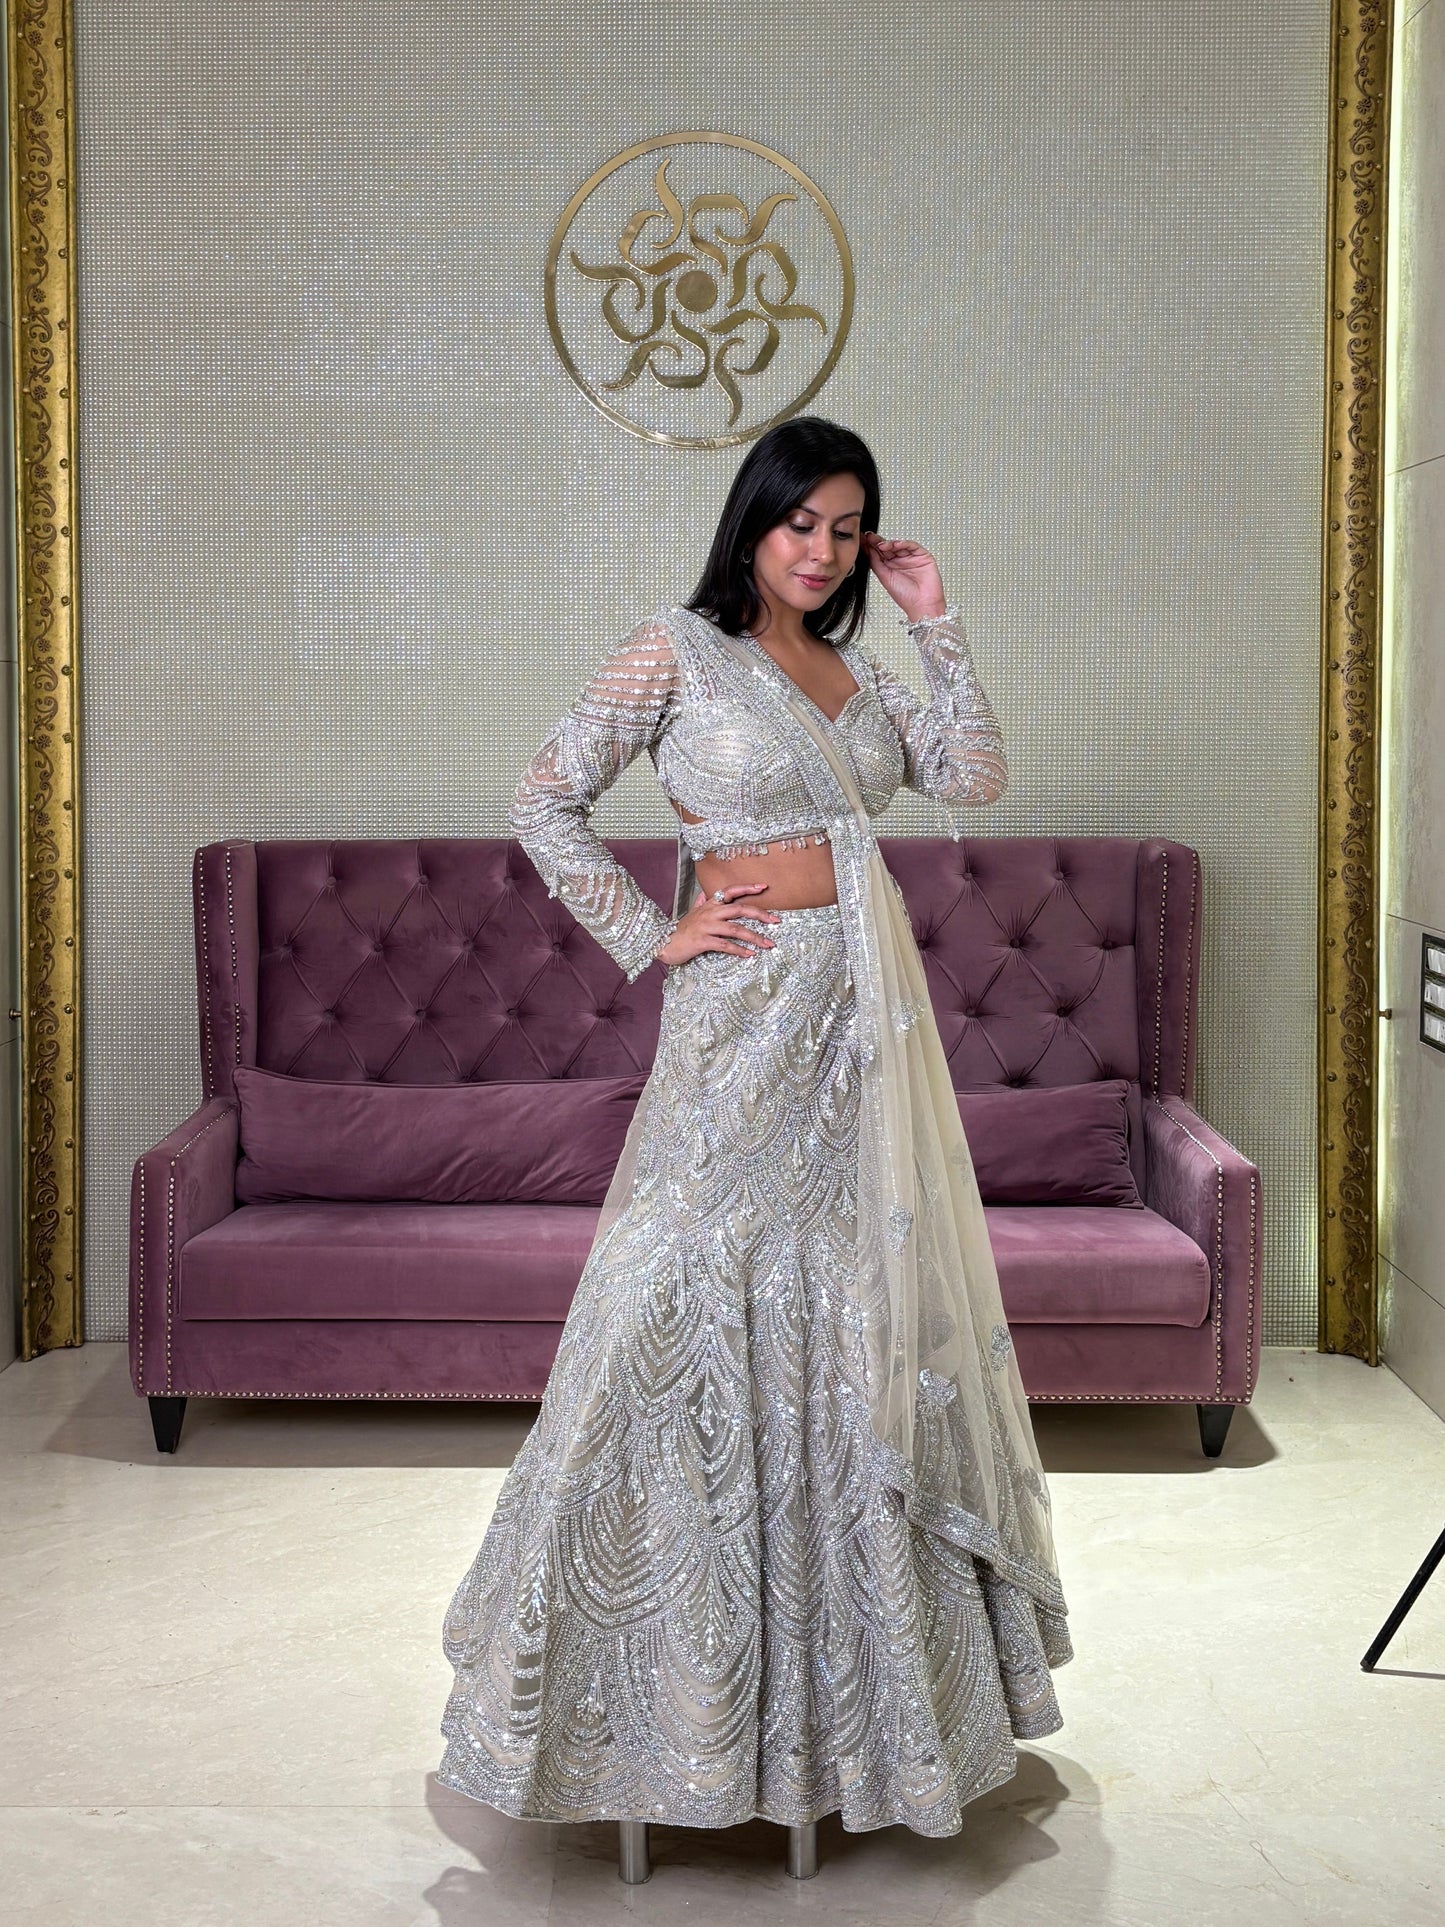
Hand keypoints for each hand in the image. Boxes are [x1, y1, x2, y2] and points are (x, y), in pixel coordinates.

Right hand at [656, 882, 780, 964]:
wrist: (662, 942)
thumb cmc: (680, 930)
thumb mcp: (691, 913)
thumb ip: (701, 903)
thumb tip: (706, 893)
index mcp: (709, 905)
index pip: (731, 891)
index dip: (747, 888)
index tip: (764, 887)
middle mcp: (710, 913)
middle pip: (739, 909)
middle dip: (760, 914)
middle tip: (776, 920)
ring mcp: (706, 927)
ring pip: (736, 929)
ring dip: (755, 937)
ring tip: (769, 944)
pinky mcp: (703, 941)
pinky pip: (725, 945)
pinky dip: (739, 950)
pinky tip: (750, 955)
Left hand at [862, 532, 946, 623]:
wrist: (922, 605)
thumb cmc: (905, 596)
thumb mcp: (885, 578)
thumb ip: (876, 563)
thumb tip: (867, 549)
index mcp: (889, 567)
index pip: (878, 553)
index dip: (870, 546)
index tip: (861, 540)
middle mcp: (899, 561)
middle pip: (888, 547)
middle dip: (878, 541)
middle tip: (868, 536)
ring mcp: (911, 557)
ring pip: (899, 545)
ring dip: (889, 543)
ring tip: (881, 544)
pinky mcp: (922, 556)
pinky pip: (912, 546)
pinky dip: (904, 543)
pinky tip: (896, 544)